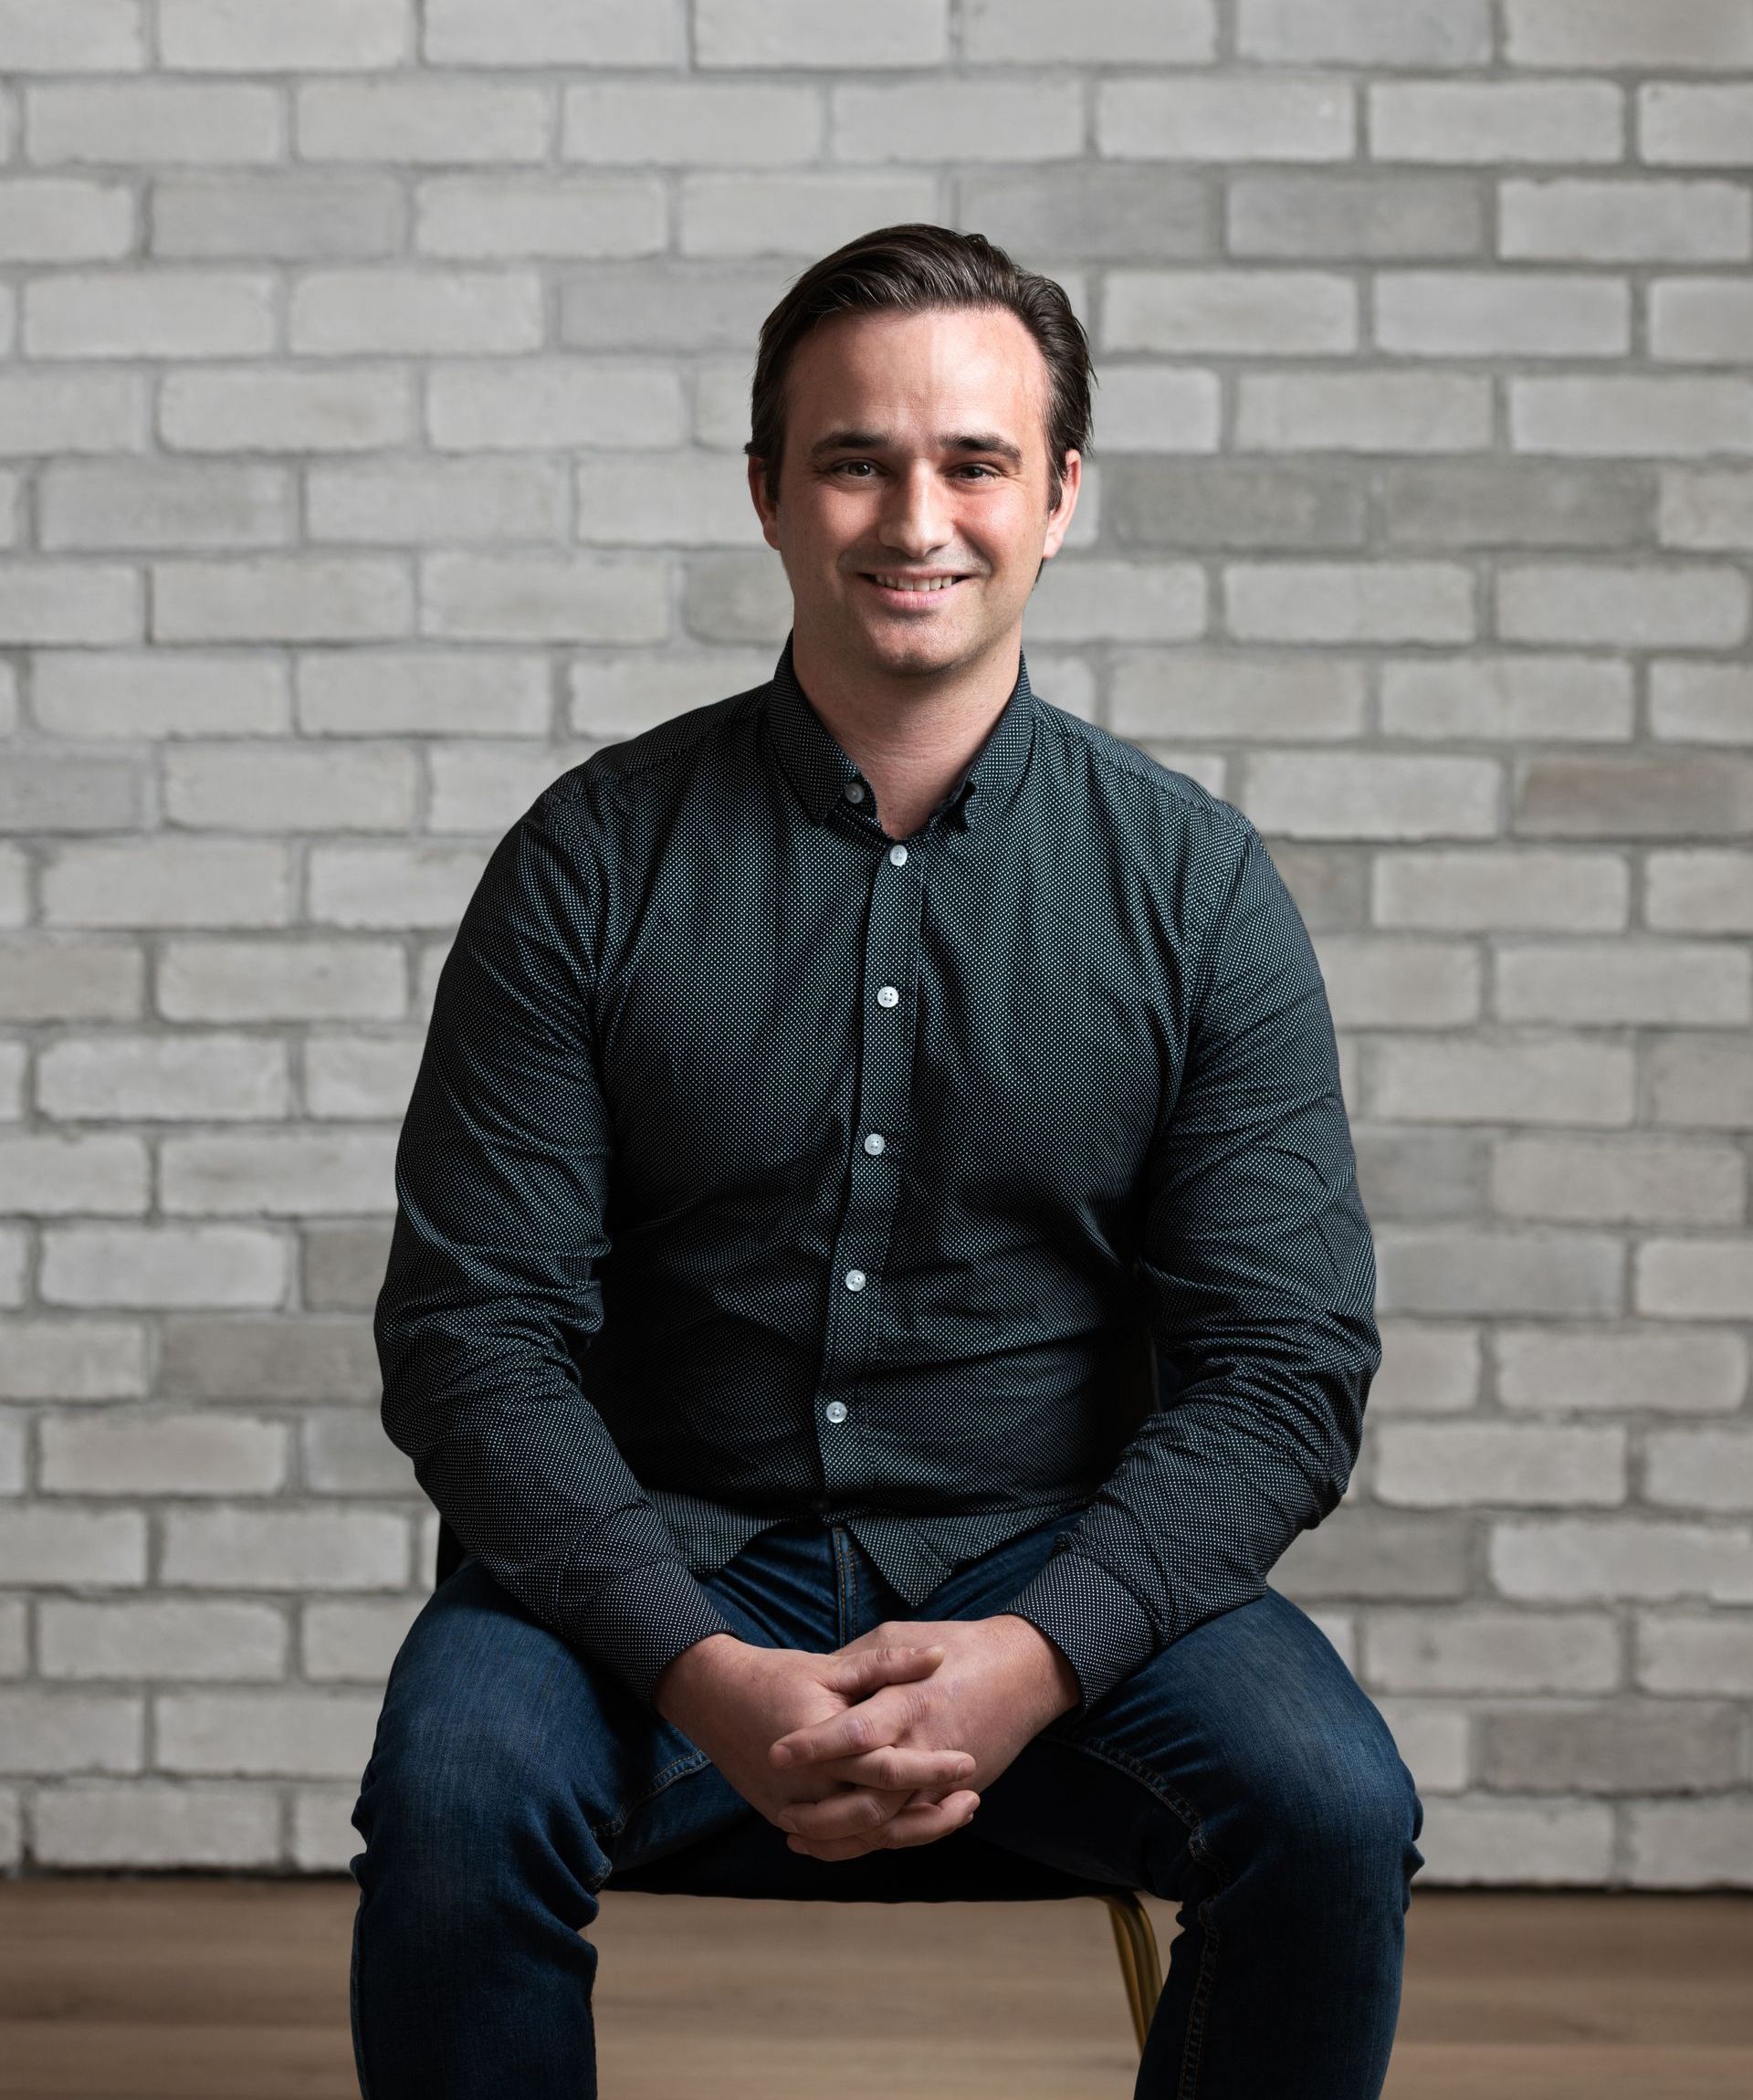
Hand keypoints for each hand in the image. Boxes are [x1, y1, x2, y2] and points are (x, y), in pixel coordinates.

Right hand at [651, 1632, 980, 1848]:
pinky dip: (875, 1839)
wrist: (714, 1699)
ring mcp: (794, 1810)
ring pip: (862, 1838)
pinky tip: (907, 1825)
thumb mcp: (832, 1667)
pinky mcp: (788, 1819)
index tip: (969, 1761)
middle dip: (930, 1809)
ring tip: (952, 1813)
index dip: (930, 1767)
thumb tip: (938, 1657)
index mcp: (822, 1745)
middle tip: (972, 1792)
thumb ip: (886, 1665)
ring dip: (910, 1831)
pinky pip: (839, 1843)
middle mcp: (808, 1787)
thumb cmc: (777, 1676)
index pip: (886, 1768)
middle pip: (879, 1814)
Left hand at [768, 1615, 1081, 1862]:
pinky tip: (843, 1839)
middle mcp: (924, 1747)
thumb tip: (813, 1682)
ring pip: (887, 1826)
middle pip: (868, 1797)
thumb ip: (856, 1665)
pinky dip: (876, 1840)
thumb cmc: (956, 1647)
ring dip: (841, 1837)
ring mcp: (941, 1778)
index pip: (853, 1732)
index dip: (814, 1745)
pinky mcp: (953, 1794)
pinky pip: (910, 1829)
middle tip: (782, 1812)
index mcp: (908, 1703)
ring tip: (799, 1836)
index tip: (776, 1753)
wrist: (1023, 1672)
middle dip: (821, 1813)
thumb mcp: (898, 1638)